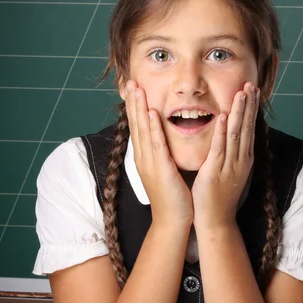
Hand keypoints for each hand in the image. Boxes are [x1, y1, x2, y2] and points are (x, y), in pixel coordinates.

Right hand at [124, 80, 193, 227]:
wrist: (172, 220)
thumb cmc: (173, 197)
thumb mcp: (165, 170)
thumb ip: (163, 154)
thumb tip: (164, 141)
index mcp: (145, 157)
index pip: (138, 127)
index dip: (135, 107)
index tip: (133, 89)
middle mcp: (143, 157)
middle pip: (136, 124)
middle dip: (133, 102)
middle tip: (129, 82)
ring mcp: (150, 162)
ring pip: (143, 130)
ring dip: (139, 108)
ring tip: (137, 89)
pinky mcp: (160, 168)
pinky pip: (156, 144)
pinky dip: (153, 128)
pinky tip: (151, 113)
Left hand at [191, 82, 258, 230]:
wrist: (216, 221)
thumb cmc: (219, 197)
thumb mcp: (229, 171)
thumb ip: (230, 154)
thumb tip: (230, 138)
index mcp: (243, 159)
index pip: (249, 129)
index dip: (250, 109)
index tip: (251, 90)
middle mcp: (240, 160)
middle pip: (247, 127)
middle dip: (248, 104)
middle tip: (250, 84)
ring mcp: (229, 165)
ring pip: (237, 134)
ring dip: (240, 112)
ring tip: (242, 92)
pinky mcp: (215, 172)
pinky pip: (220, 148)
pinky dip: (223, 132)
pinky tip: (225, 116)